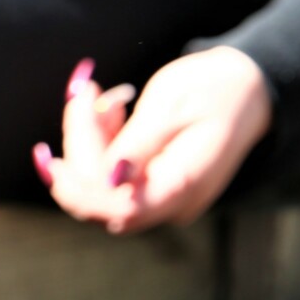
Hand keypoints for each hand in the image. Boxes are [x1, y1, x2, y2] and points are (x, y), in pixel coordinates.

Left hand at [33, 48, 271, 234]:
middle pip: (99, 194)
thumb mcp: (174, 106)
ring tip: (98, 92)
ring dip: (86, 138)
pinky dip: (98, 141)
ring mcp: (158, 197)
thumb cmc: (216, 89)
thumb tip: (106, 180)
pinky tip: (110, 108)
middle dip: (80, 145)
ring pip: (97, 183)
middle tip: (85, 92)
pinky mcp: (147, 185)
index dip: (79, 191)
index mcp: (185, 187)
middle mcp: (170, 202)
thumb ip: (137, 144)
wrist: (248, 88)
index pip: (121, 210)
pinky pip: (106, 174)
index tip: (51, 158)